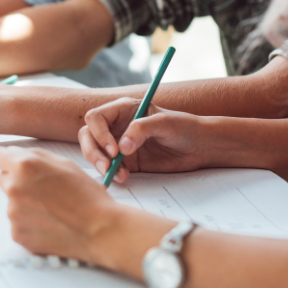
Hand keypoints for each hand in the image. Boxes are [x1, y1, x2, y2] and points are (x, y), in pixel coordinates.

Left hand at [0, 146, 119, 262]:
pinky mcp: (18, 234)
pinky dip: (30, 222)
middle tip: (45, 190)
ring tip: (53, 209)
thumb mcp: (63, 163)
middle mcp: (13, 188)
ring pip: (13, 202)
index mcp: (24, 166)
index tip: (14, 165)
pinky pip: (19, 223)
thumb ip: (34, 156)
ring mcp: (13, 213)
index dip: (7, 160)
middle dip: (19, 182)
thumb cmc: (86, 195)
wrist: (99, 229)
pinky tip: (50, 223)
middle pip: (5, 180)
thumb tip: (13, 155)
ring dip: (26, 203)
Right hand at [79, 99, 207, 182]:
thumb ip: (141, 129)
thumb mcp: (165, 123)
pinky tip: (124, 177)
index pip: (95, 118)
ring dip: (100, 164)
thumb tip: (121, 147)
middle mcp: (116, 126)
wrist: (200, 147)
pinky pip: (110, 168)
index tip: (114, 149)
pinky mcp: (126, 162)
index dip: (99, 133)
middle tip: (106, 166)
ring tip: (116, 174)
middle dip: (92, 151)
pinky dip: (112, 174)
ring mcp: (119, 144)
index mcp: (123, 109)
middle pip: (88, 135)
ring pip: (94, 152)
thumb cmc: (184, 127)